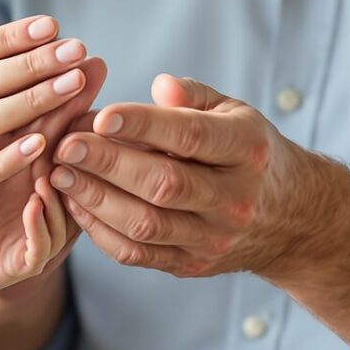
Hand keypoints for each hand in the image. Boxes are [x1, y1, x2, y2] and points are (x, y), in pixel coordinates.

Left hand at [0, 56, 107, 333]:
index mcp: (12, 152)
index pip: (34, 103)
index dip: (42, 68)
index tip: (58, 31)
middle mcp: (30, 184)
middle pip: (59, 139)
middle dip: (70, 102)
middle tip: (88, 68)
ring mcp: (28, 223)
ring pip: (62, 188)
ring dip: (67, 157)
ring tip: (70, 127)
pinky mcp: (17, 262)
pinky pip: (39, 240)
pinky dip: (41, 218)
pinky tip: (40, 192)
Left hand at [52, 73, 343, 279]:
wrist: (290, 219)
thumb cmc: (248, 152)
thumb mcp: (235, 113)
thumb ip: (195, 96)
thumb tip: (160, 85)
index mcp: (248, 150)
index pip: (192, 136)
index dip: (144, 124)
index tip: (101, 114)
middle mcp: (234, 198)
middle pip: (164, 184)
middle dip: (108, 164)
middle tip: (64, 145)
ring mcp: (214, 237)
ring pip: (147, 224)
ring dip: (95, 199)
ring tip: (58, 174)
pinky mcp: (192, 265)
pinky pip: (139, 254)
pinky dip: (101, 231)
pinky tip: (76, 204)